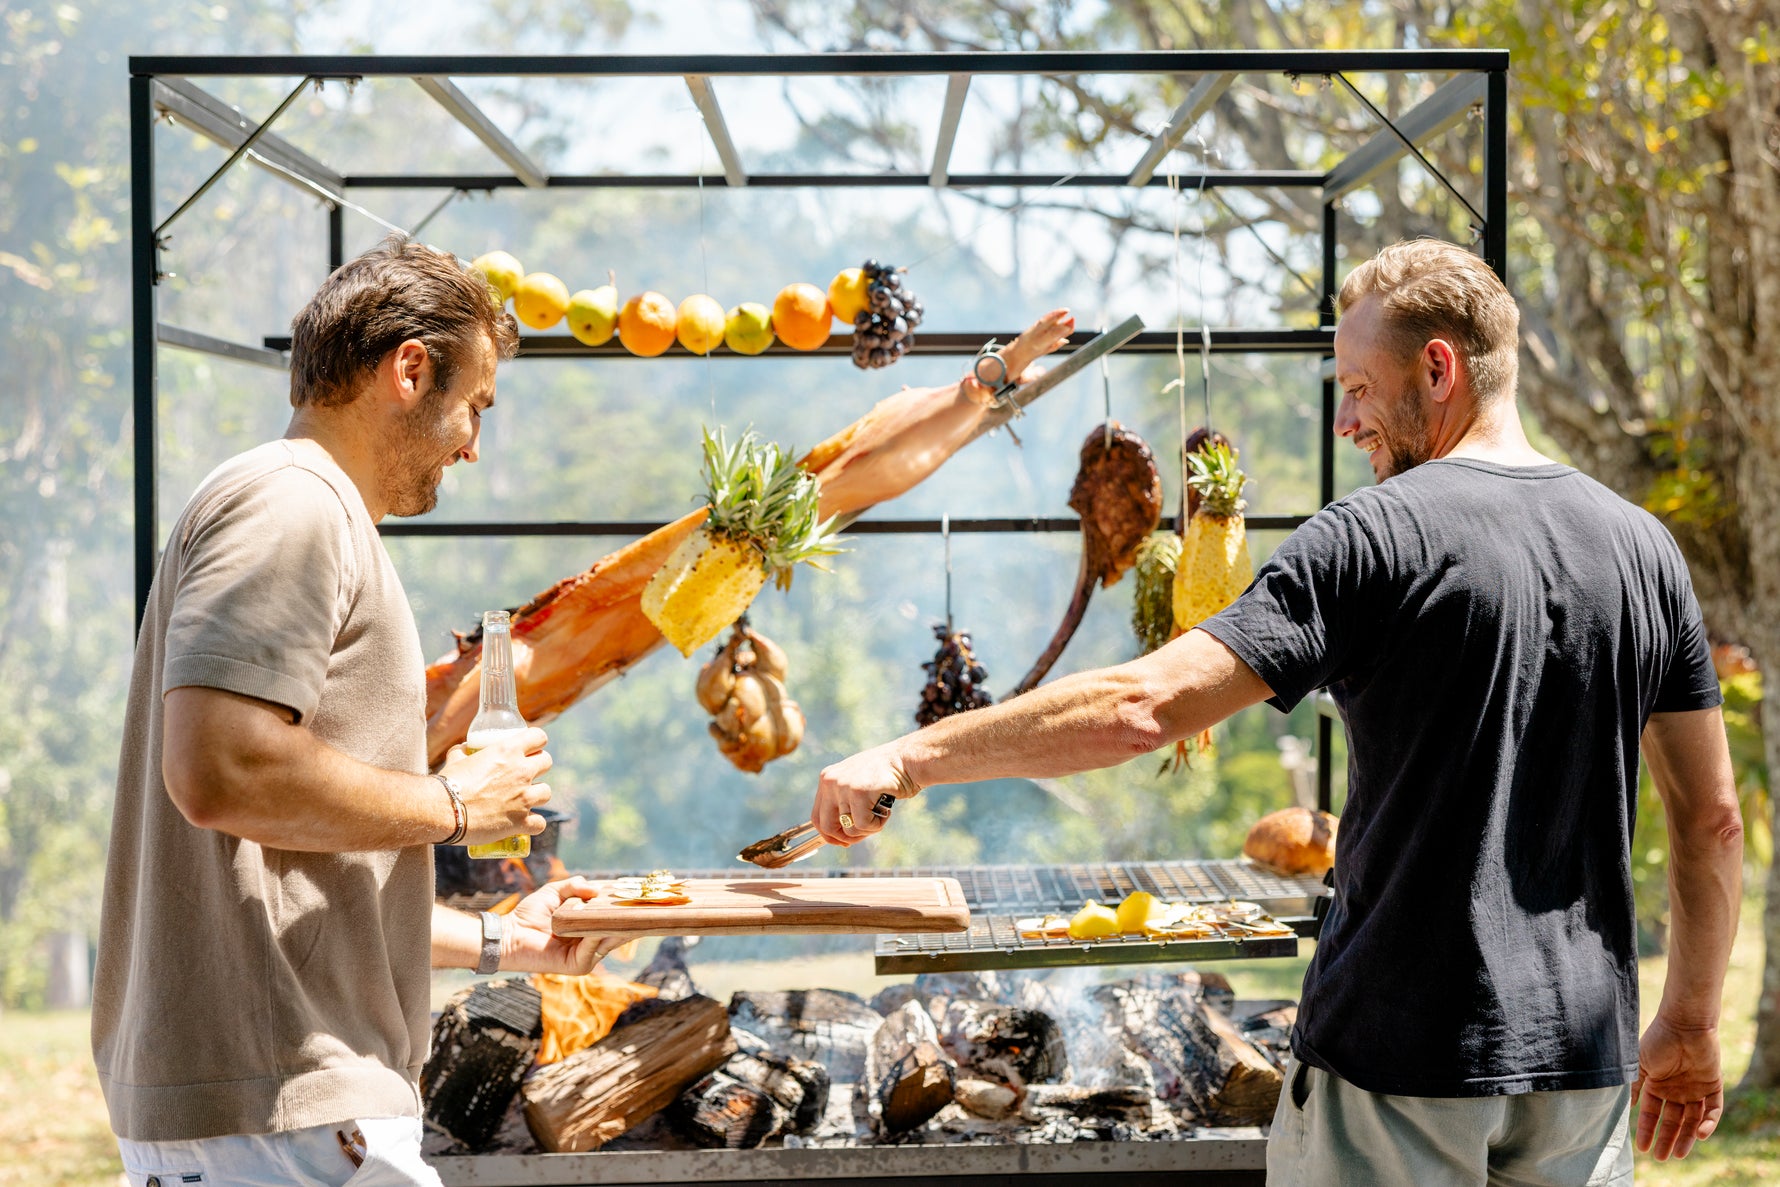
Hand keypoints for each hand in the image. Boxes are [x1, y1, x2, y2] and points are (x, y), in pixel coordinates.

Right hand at [439, 726, 551, 845]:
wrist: (441, 811)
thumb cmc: (447, 784)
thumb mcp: (455, 759)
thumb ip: (462, 751)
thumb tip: (463, 748)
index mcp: (507, 751)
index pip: (538, 737)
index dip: (536, 742)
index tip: (531, 749)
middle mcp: (521, 771)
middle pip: (547, 762)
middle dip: (538, 767)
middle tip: (526, 775)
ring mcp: (524, 797)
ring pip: (547, 792)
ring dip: (537, 795)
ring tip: (524, 800)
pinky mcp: (521, 821)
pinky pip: (540, 823)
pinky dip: (534, 824)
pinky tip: (526, 824)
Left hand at [499, 876, 626, 974]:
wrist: (509, 933)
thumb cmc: (529, 914)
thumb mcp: (555, 892)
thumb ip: (575, 885)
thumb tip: (597, 888)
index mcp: (587, 928)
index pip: (613, 918)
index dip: (624, 907)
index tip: (637, 892)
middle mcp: (590, 943)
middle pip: (618, 930)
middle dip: (629, 916)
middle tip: (641, 900)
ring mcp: (586, 955)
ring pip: (610, 939)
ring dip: (616, 925)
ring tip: (626, 909)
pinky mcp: (577, 965)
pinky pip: (594, 950)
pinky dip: (598, 937)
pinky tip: (598, 925)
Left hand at [812, 741, 918, 846]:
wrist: (908, 759)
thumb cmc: (887, 774)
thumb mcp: (857, 784)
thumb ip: (844, 802)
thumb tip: (838, 835)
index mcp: (827, 778)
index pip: (817, 816)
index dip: (830, 835)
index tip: (844, 842)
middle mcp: (830, 781)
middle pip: (826, 826)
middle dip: (846, 837)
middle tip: (866, 833)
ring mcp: (843, 786)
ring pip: (848, 829)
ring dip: (868, 828)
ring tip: (882, 813)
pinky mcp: (858, 792)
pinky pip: (863, 825)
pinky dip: (877, 824)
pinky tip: (887, 811)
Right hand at [1633, 1013, 1724, 1160]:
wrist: (1683, 1024)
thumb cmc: (1657, 1041)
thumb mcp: (1640, 1065)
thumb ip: (1635, 1086)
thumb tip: (1629, 1107)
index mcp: (1657, 1084)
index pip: (1652, 1113)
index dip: (1647, 1130)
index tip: (1642, 1148)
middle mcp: (1676, 1090)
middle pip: (1673, 1120)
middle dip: (1666, 1138)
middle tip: (1661, 1158)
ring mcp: (1695, 1089)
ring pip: (1693, 1120)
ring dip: (1687, 1137)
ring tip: (1678, 1154)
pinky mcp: (1713, 1086)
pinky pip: (1713, 1110)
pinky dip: (1709, 1123)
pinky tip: (1700, 1134)